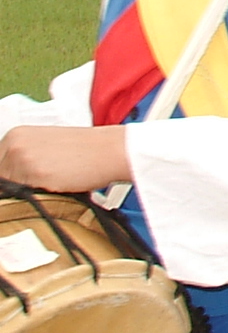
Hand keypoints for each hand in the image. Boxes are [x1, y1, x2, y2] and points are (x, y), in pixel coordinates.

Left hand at [0, 124, 130, 192]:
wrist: (112, 150)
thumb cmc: (86, 150)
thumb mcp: (46, 147)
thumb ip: (23, 160)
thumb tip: (9, 184)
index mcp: (16, 134)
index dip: (11, 179)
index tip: (24, 183)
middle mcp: (14, 144)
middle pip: (1, 178)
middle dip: (18, 186)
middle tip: (45, 183)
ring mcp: (23, 159)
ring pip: (10, 191)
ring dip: (28, 194)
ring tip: (54, 184)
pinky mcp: (35, 175)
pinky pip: (25, 197)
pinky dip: (39, 198)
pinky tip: (58, 187)